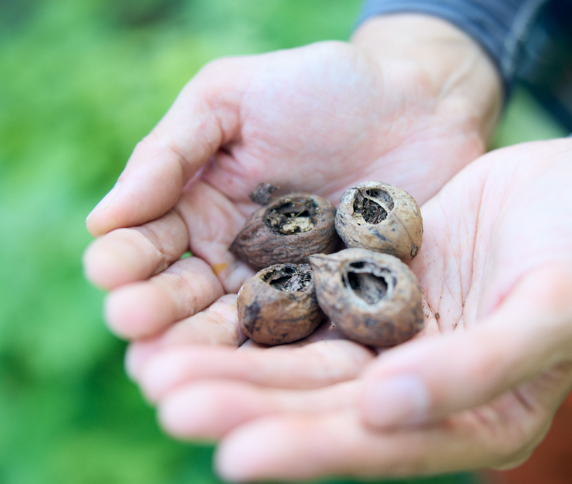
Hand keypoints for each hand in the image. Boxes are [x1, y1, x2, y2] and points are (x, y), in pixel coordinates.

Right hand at [83, 14, 501, 347]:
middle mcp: (238, 261)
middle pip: (187, 299)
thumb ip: (169, 153)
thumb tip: (103, 218)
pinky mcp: (343, 308)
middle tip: (133, 323)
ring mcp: (291, 289)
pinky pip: (307, 338)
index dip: (128, 257)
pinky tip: (253, 375)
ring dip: (202, 350)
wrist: (418, 101)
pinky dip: (279, 359)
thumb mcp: (232, 98)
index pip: (151, 244)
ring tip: (170, 365)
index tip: (109, 268)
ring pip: (237, 331)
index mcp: (202, 212)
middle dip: (157, 312)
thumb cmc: (321, 87)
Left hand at [134, 136, 571, 479]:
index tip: (233, 455)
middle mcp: (423, 390)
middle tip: (168, 402)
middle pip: (324, 406)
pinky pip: (312, 303)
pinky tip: (206, 308)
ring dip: (235, 363)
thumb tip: (385, 410)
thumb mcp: (552, 308)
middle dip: (246, 406)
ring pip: (304, 358)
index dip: (308, 450)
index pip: (378, 446)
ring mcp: (396, 340)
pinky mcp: (377, 289)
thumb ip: (480, 368)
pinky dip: (262, 308)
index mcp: (475, 418)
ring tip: (160, 368)